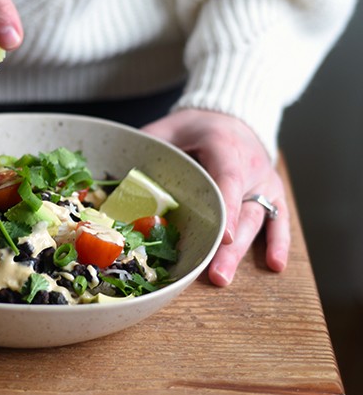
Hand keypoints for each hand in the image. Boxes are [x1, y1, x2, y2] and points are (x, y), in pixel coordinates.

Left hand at [142, 109, 288, 285]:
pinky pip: (279, 218)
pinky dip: (278, 242)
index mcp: (224, 146)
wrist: (231, 117)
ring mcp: (264, 181)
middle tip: (215, 275)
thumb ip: (149, 146)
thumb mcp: (169, 127)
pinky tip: (275, 266)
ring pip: (257, 219)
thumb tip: (115, 171)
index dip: (227, 208)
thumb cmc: (196, 127)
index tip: (222, 236)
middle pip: (242, 209)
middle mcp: (250, 165)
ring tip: (223, 277)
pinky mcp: (272, 192)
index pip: (228, 179)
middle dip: (229, 246)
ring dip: (242, 252)